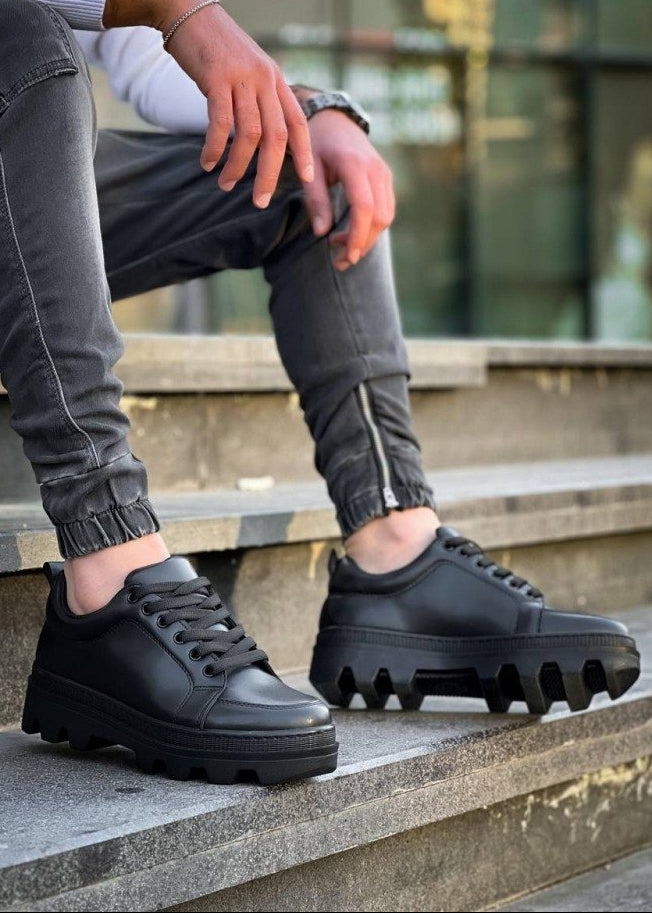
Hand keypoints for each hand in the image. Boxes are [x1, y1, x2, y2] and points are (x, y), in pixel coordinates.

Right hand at [105, 0, 313, 207]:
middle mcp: (264, 79)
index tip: (308, 179)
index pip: (298, 122)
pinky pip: (220, 122)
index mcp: (275, 79)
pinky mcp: (217, 77)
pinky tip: (206, 163)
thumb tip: (260, 137)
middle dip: (270, 174)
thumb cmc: (215, 47)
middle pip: (277, 137)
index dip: (305, 152)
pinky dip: (214, 148)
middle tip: (260, 201)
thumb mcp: (247, 70)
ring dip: (238, 167)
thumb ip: (258, 98)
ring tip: (225, 185)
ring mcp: (242, 77)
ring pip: (249, 135)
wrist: (185, 9)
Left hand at [302, 110, 395, 270]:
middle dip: (362, 244)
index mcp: (355, 164)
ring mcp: (384, 173)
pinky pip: (385, 210)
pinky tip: (350, 234)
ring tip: (340, 248)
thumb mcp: (309, 169)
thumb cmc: (316, 143)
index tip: (346, 256)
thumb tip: (321, 232)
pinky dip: (371, 228)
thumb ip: (316, 200)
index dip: (358, 235)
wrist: (333, 118)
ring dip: (366, 239)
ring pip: (386, 216)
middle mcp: (375, 169)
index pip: (364, 207)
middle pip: (380, 217)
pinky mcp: (386, 179)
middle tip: (339, 261)